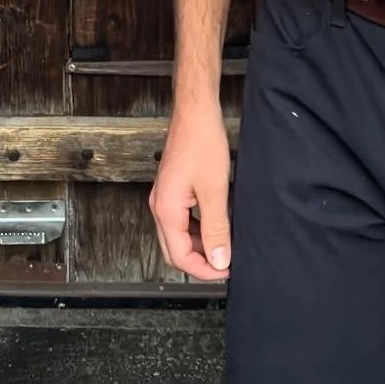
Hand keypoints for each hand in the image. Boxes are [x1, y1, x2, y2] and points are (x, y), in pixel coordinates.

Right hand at [149, 101, 231, 281]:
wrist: (195, 112)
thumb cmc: (202, 142)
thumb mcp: (214, 190)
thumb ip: (216, 228)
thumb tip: (219, 260)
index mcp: (166, 210)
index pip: (180, 257)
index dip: (203, 270)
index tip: (225, 271)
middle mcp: (159, 206)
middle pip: (174, 250)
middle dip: (198, 263)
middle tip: (223, 265)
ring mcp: (164, 196)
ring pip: (177, 236)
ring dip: (197, 246)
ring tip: (222, 247)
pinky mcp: (171, 188)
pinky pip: (180, 220)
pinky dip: (196, 230)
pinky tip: (214, 225)